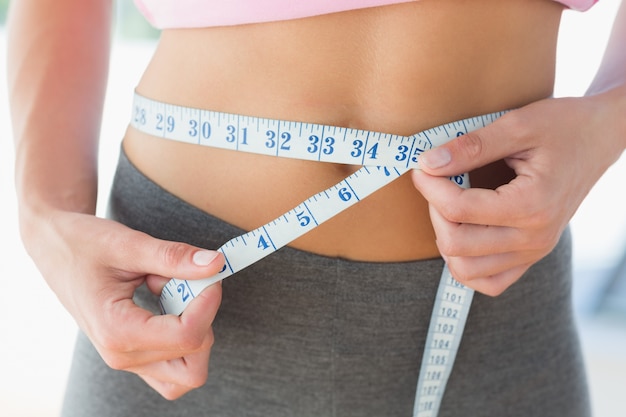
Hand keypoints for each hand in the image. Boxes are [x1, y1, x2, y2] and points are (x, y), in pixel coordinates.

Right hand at [27, 210, 224, 398]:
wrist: (56, 249)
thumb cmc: (84, 244)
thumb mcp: (130, 244)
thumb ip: (174, 257)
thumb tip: (216, 263)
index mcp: (117, 331)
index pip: (188, 336)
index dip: (209, 303)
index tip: (209, 272)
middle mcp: (122, 356)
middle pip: (194, 363)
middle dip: (205, 321)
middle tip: (188, 284)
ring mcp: (129, 361)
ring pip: (188, 371)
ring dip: (196, 332)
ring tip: (173, 295)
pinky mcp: (135, 356)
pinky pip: (176, 364)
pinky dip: (186, 338)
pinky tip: (171, 304)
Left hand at [412, 96, 623, 295]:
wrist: (599, 138)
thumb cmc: (563, 126)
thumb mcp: (517, 125)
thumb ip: (471, 146)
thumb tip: (428, 162)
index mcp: (532, 204)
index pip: (458, 210)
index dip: (430, 186)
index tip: (423, 166)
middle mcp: (535, 237)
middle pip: (456, 245)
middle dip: (434, 211)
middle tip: (436, 182)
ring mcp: (534, 251)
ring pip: (467, 270)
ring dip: (445, 239)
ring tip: (448, 207)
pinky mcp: (531, 256)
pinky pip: (489, 282)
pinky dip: (466, 265)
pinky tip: (462, 233)